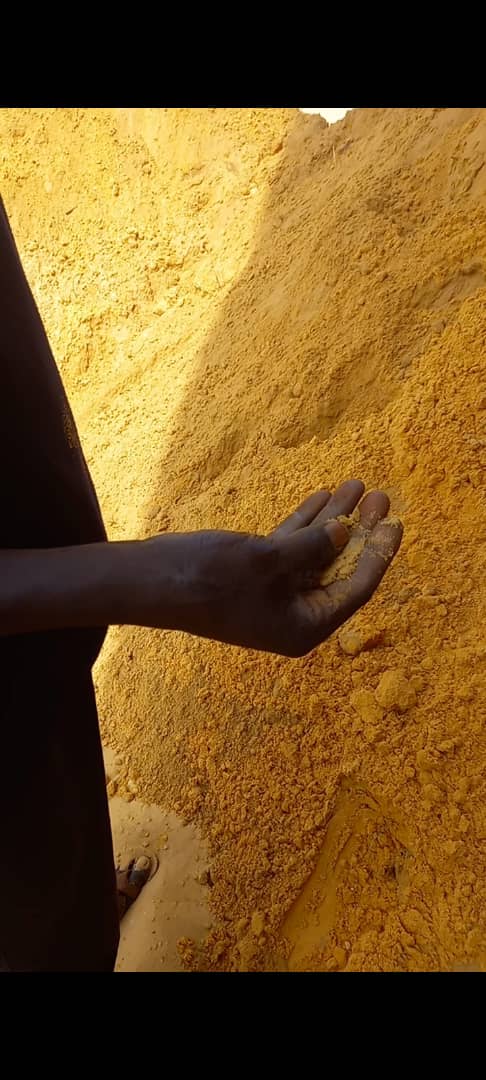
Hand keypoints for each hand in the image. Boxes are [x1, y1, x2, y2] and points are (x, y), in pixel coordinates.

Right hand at [145, 479, 401, 655]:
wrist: (150, 581)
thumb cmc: (207, 578)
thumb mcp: (266, 559)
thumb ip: (311, 546)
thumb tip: (343, 532)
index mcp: (304, 628)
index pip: (356, 589)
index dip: (378, 553)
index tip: (396, 521)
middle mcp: (294, 616)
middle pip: (340, 568)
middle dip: (360, 530)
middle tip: (379, 495)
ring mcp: (275, 596)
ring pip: (317, 554)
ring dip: (335, 520)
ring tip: (356, 484)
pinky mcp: (257, 576)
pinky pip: (292, 549)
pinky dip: (307, 524)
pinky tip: (322, 497)